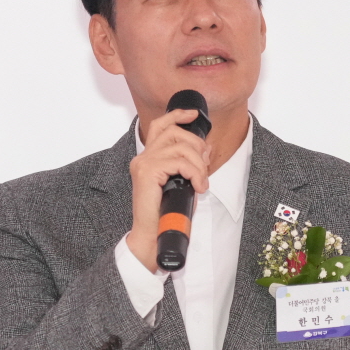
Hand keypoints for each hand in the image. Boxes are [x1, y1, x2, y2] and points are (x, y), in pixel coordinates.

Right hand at [125, 109, 210, 271]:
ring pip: (180, 146)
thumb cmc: (165, 213)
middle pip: (174, 132)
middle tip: (204, 167)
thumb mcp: (181, 183)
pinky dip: (195, 173)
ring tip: (201, 181)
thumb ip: (189, 164)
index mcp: (148, 157)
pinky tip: (198, 186)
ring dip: (198, 163)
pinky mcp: (147, 172)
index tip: (193, 114)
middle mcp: (143, 157)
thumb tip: (206, 148)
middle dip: (197, 145)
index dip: (177, 115)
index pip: (161, 125)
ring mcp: (143, 163)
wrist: (151, 236)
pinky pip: (179, 162)